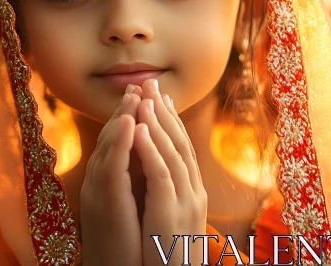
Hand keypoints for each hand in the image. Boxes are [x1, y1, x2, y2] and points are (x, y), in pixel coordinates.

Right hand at [80, 84, 142, 265]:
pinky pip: (113, 166)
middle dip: (126, 109)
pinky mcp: (106, 201)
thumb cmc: (124, 244)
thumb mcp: (128, 206)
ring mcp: (99, 189)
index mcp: (107, 181)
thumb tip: (145, 162)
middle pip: (112, 137)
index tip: (141, 94)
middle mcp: (99, 181)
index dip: (129, 116)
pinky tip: (132, 123)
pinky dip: (122, 142)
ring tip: (135, 94)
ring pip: (110, 145)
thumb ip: (132, 182)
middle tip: (139, 84)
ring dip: (123, 117)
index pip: (118, 141)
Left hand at [135, 79, 206, 265]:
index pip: (181, 147)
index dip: (170, 120)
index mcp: (191, 192)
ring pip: (171, 153)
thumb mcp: (166, 217)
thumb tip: (154, 171)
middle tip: (151, 82)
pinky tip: (137, 129)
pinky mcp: (170, 212)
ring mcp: (185, 202)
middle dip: (164, 111)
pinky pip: (160, 174)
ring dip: (156, 123)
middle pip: (179, 142)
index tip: (159, 95)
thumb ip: (164, 192)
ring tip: (143, 97)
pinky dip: (149, 149)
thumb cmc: (166, 256)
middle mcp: (192, 192)